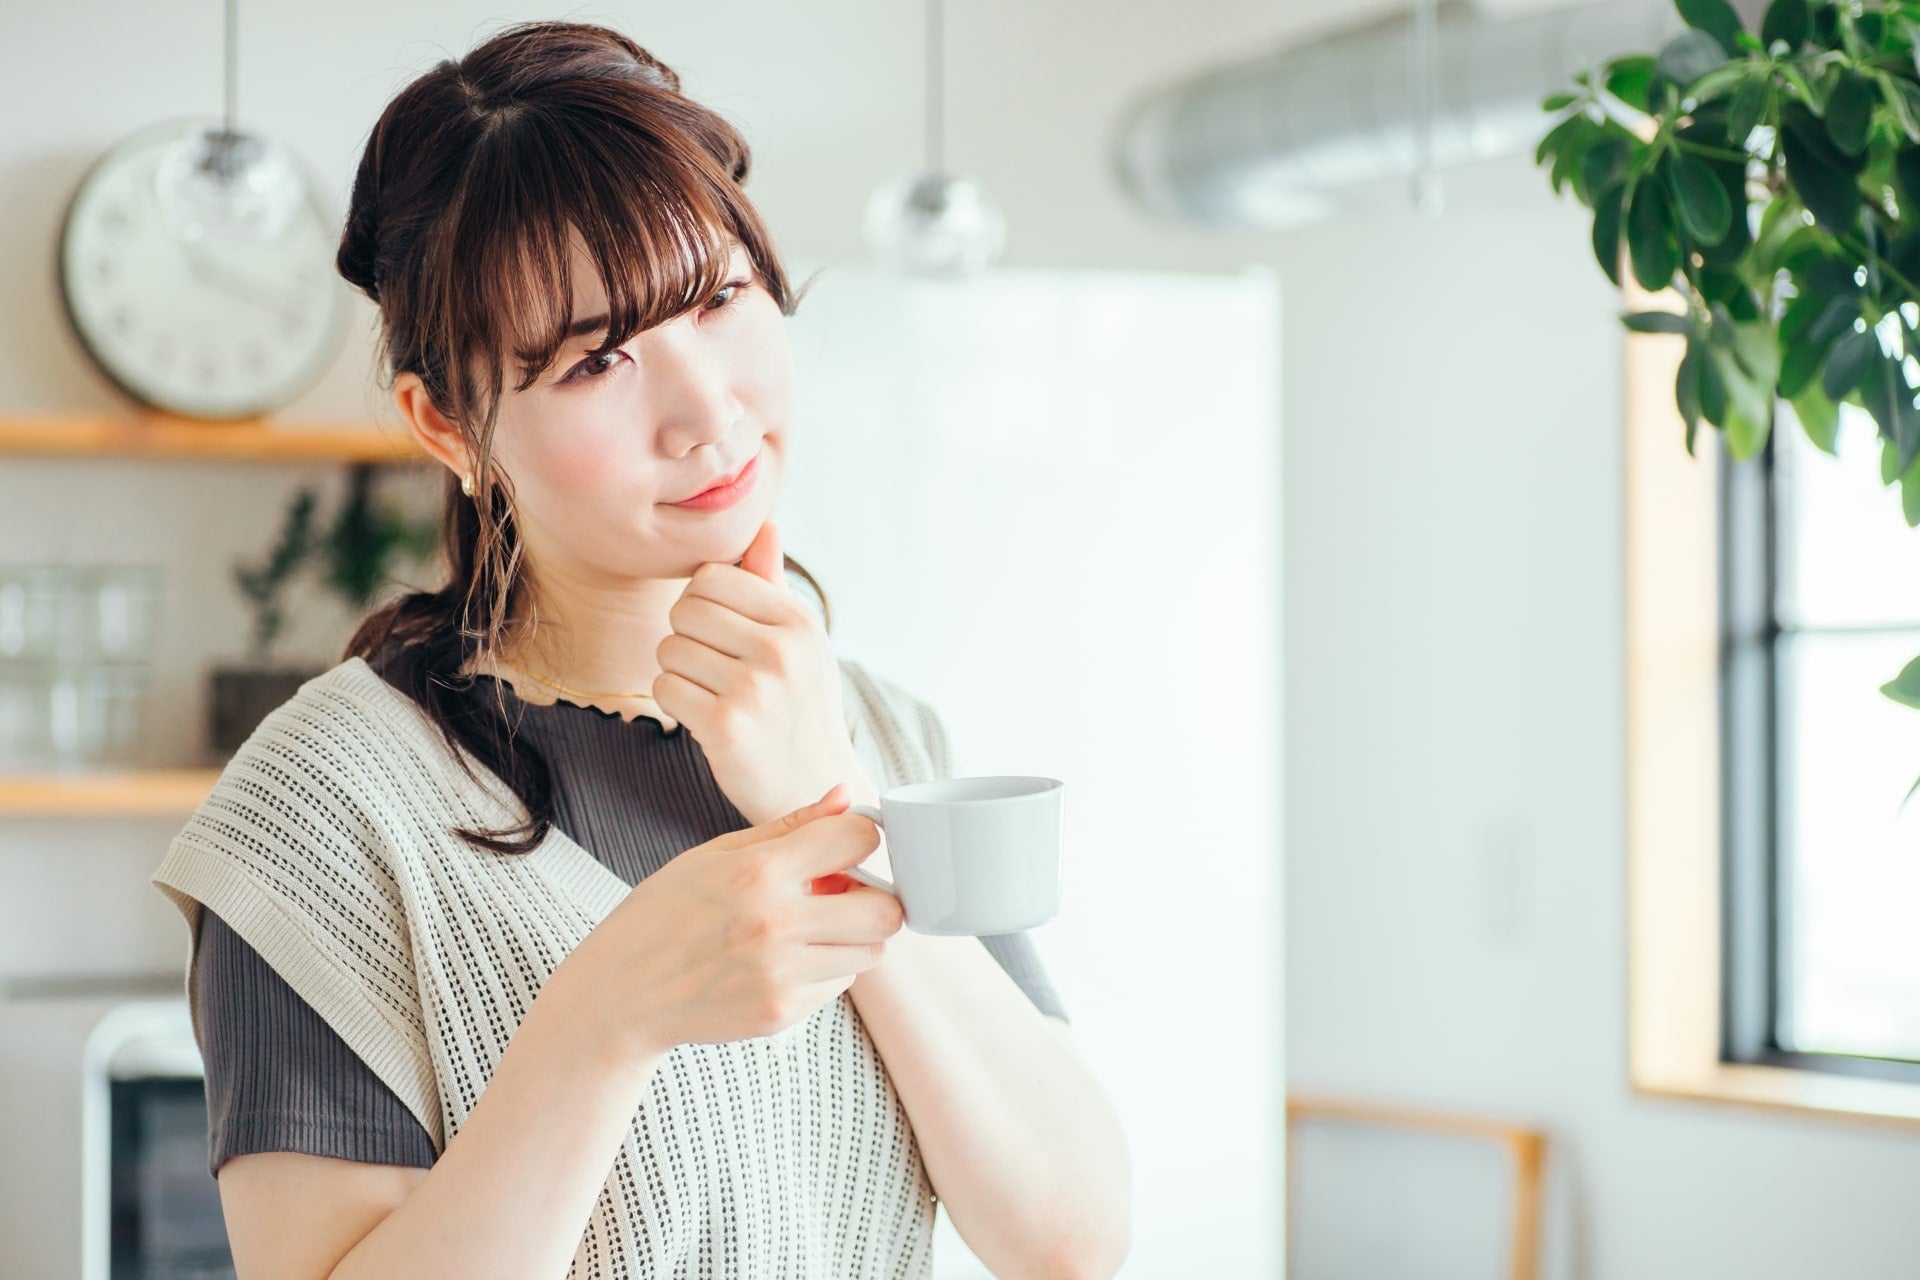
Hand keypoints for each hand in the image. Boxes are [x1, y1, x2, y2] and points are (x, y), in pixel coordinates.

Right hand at [551, 783, 906, 1064]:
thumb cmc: (665, 914)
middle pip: (885, 911)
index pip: (858, 840)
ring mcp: (780, 974)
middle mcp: (775, 924)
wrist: (622, 993)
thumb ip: (790, 827)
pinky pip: (837, 986)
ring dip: (852, 938)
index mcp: (758, 872)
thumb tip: (844, 797)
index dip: (861, 839)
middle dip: (873, 898)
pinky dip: (824, 970)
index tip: (845, 848)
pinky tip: (784, 960)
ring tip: (808, 929)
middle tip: (843, 896)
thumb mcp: (716, 854)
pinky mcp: (780, 1013)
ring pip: (870, 953)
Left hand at [651, 518, 873, 827]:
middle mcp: (781, 649)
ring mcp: (754, 688)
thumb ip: (773, 585)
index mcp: (799, 621)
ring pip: (669, 649)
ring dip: (678, 673)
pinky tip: (703, 718)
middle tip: (711, 669)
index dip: (701, 605)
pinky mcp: (725, 726)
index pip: (711, 577)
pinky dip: (674, 703)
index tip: (719, 636)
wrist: (816, 787)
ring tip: (711, 695)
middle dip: (685, 637)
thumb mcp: (802, 643)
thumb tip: (765, 525)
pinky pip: (664, 688)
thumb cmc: (799, 708)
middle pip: (684, 609)